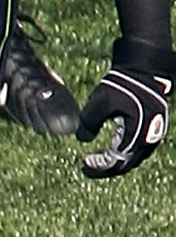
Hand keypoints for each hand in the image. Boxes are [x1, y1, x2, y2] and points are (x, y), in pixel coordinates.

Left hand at [77, 42, 171, 177]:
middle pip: (126, 164)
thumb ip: (88, 122)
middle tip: (88, 166)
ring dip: (116, 161)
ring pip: (134, 157)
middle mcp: (149, 137)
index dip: (99, 167)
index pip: (117, 161)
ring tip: (98, 159)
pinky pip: (139, 148)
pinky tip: (112, 148)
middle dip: (106, 168)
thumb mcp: (99, 102)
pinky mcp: (154, 127)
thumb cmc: (122, 84)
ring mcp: (154, 133)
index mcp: (136, 133)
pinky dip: (124, 152)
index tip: (84, 163)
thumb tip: (83, 139)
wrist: (143, 68)